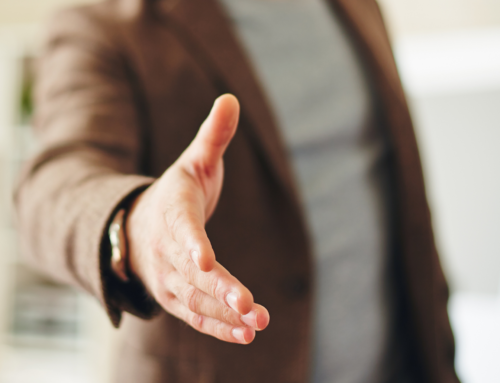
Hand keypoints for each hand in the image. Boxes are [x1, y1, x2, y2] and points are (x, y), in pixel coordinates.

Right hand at [126, 94, 269, 343]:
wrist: (139, 229)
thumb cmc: (175, 194)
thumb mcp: (192, 161)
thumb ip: (213, 136)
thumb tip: (230, 97)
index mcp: (172, 212)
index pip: (182, 229)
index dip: (194, 244)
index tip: (206, 261)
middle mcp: (167, 250)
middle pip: (192, 273)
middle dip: (220, 290)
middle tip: (248, 305)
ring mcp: (170, 278)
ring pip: (196, 299)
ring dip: (224, 313)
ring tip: (256, 323)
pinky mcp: (178, 297)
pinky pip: (197, 315)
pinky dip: (219, 326)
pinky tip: (245, 334)